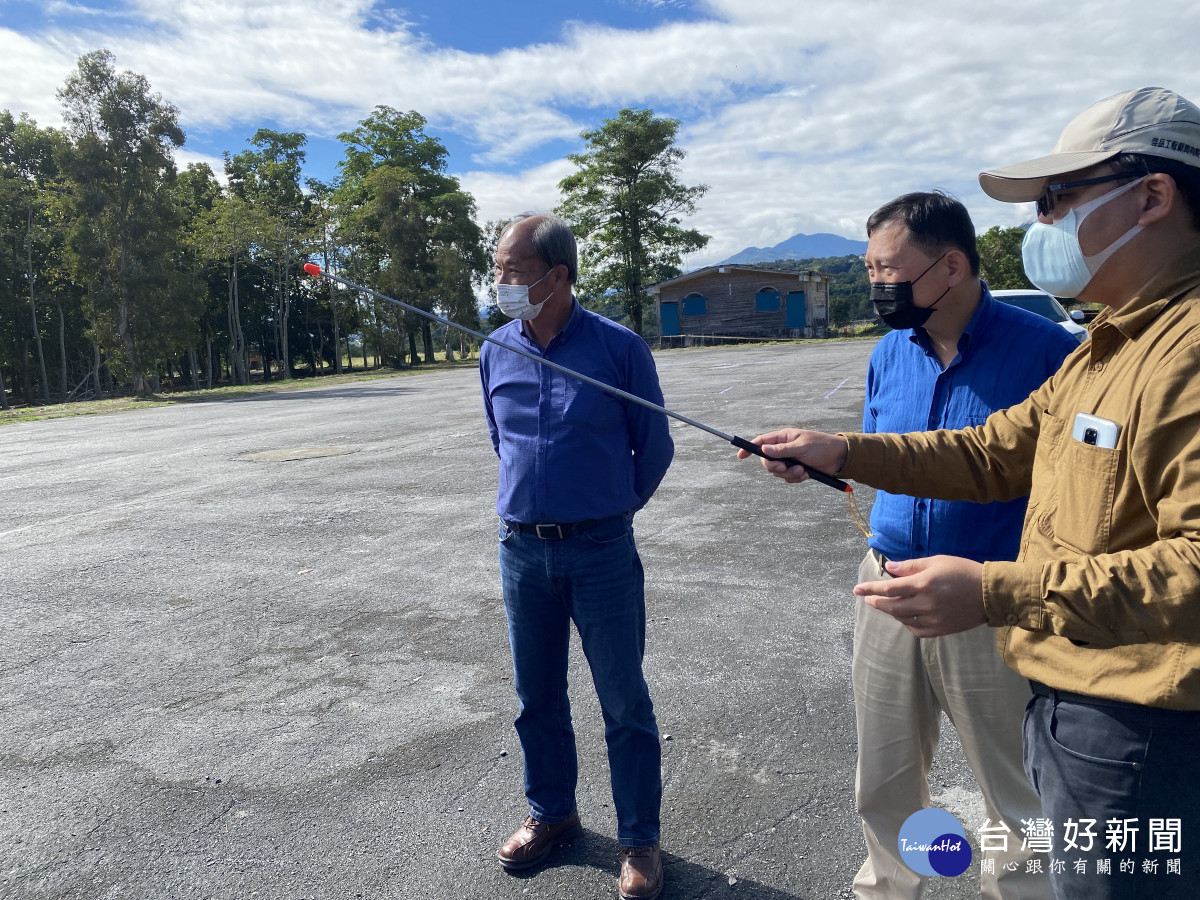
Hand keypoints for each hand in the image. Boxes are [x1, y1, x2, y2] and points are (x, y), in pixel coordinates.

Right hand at [736, 429, 848, 483]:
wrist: (840, 458)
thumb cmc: (822, 446)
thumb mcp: (801, 446)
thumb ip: (782, 450)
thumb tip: (763, 449)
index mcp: (783, 438)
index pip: (761, 442)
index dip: (749, 448)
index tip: (740, 456)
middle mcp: (784, 449)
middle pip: (767, 461)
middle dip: (774, 467)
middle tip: (784, 468)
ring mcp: (790, 460)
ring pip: (777, 472)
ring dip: (788, 474)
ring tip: (802, 471)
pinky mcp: (797, 470)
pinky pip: (788, 478)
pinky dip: (796, 478)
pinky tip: (806, 474)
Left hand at [854, 555, 986, 636]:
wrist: (990, 593)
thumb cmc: (963, 571)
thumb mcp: (937, 561)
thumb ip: (911, 566)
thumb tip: (889, 568)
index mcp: (923, 583)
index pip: (889, 588)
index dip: (871, 589)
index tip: (857, 589)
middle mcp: (926, 603)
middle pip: (892, 606)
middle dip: (876, 602)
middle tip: (868, 598)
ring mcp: (934, 618)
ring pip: (903, 619)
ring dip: (891, 612)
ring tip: (887, 604)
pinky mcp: (941, 629)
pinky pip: (917, 630)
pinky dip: (907, 623)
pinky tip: (905, 617)